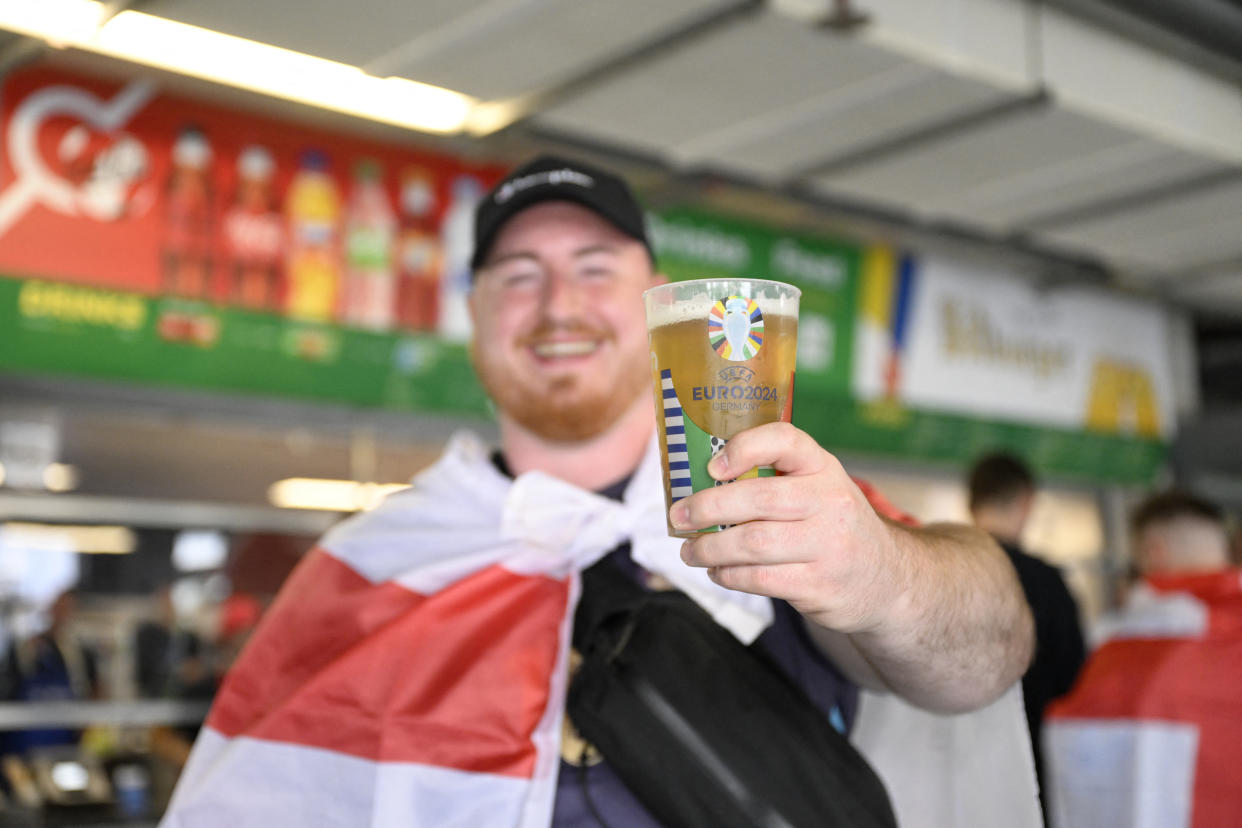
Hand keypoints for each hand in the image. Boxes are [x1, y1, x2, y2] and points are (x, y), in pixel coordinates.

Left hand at [670, 421, 907, 634]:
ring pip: (752, 543)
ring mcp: (828, 546)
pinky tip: (718, 572)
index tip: (713, 465)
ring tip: (690, 551)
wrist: (888, 578)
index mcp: (824, 468)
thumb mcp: (819, 489)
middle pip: (758, 499)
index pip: (786, 441)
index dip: (745, 447)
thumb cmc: (833, 525)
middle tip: (679, 516)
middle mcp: (830, 502)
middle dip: (707, 508)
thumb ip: (774, 480)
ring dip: (709, 548)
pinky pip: (759, 578)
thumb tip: (700, 484)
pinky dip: (728, 575)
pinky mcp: (819, 585)